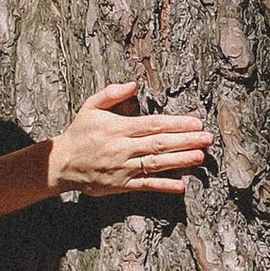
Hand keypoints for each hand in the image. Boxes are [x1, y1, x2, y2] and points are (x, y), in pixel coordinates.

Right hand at [47, 80, 210, 198]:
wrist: (62, 164)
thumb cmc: (80, 133)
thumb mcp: (90, 107)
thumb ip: (111, 93)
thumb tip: (133, 84)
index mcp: (118, 128)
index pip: (153, 124)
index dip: (176, 124)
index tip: (196, 122)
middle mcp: (122, 148)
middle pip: (159, 144)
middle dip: (186, 141)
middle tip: (207, 139)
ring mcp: (122, 168)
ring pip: (156, 164)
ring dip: (180, 161)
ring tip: (200, 157)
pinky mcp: (120, 185)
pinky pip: (145, 186)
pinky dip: (163, 185)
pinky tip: (180, 185)